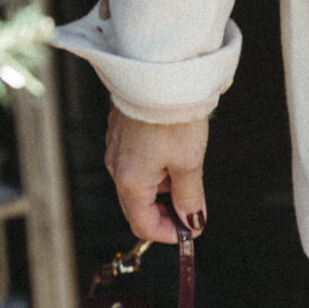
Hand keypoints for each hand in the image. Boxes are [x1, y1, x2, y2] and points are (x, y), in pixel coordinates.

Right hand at [105, 109, 208, 244]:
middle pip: (138, 206)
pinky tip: (175, 153)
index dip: (168, 234)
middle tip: (193, 210)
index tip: (191, 230)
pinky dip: (156, 168)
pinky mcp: (121, 133)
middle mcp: (116, 167)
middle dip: (165, 213)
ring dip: (163, 189)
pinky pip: (136, 162)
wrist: (160, 73)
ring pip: (139, 184)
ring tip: (188, 172)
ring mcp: (116, 149)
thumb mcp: (189, 162)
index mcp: (130, 181)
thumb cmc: (173, 116)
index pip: (143, 225)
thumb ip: (190, 197)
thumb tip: (192, 221)